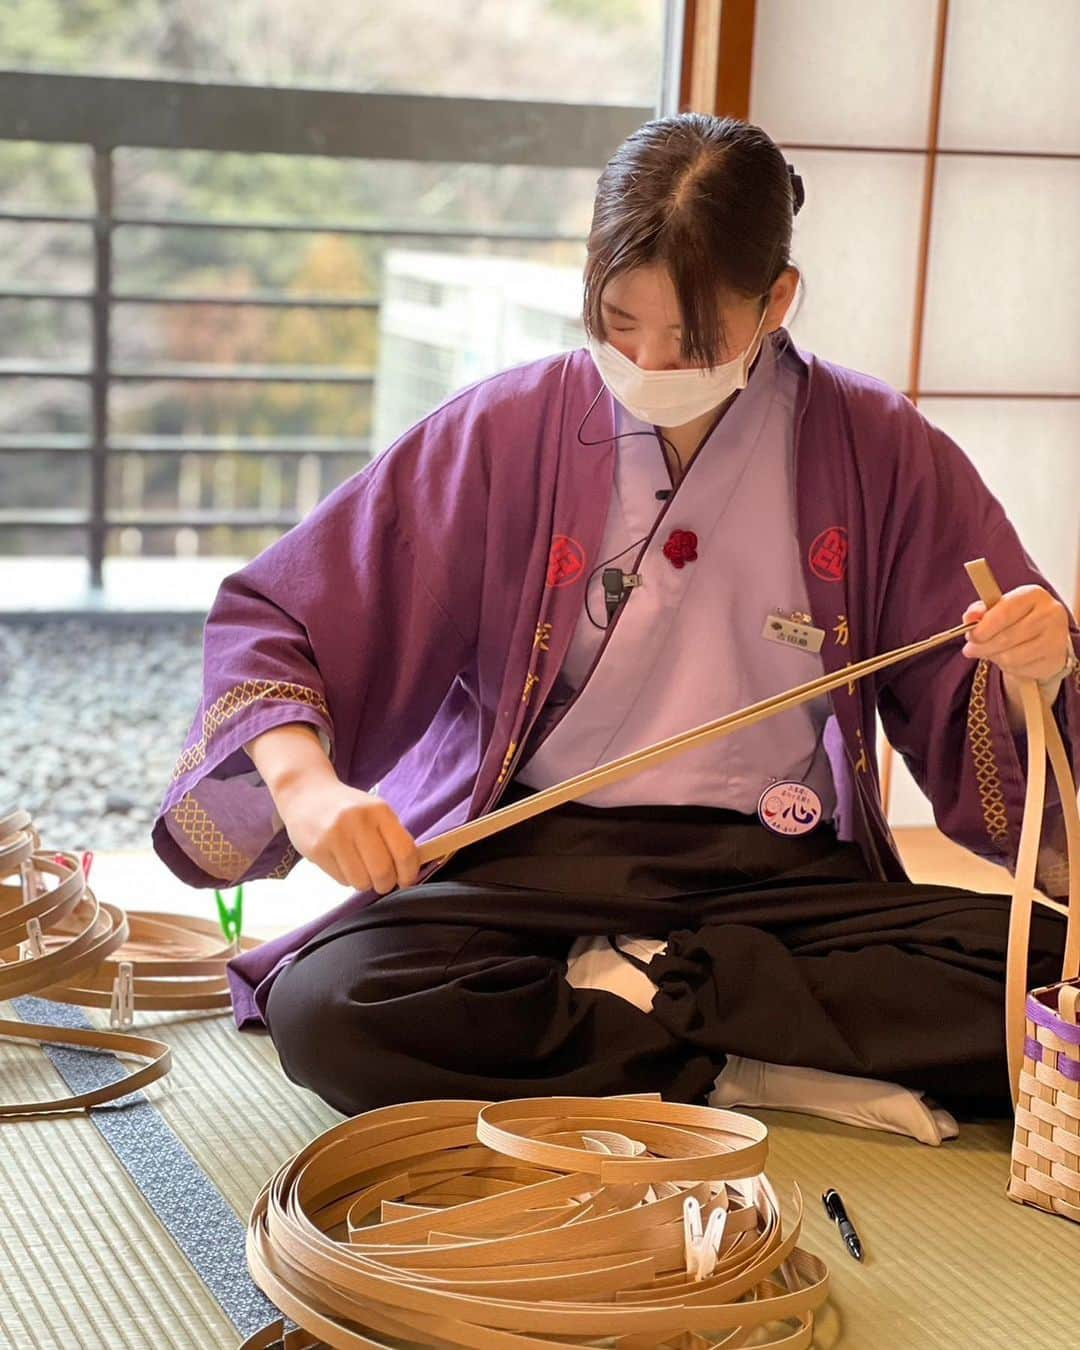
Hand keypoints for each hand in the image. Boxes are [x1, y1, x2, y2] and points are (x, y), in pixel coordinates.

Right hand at [279, 778, 419, 894]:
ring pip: (361, 881)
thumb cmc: (348, 809)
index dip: (409, 873)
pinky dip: (347, 879)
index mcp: (379, 811)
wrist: (306, 795)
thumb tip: (410, 871)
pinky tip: (342, 863)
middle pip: (382, 871)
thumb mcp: (376, 813)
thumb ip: (394, 837)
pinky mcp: (317, 850)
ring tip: (360, 869)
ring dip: (365, 883)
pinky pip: (342, 880)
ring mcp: (335, 836)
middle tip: (382, 881)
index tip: (406, 880)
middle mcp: (358, 821)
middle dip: (385, 884)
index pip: (404, 851)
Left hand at [962, 584, 1070, 682]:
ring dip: (993, 657)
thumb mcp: (999, 607)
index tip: (969, 636)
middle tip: (970, 650)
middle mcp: (1050, 614)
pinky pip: (1021, 668)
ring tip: (989, 653)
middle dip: (982, 646)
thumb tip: (969, 617)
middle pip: (1006, 637)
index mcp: (1033, 595)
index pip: (1004, 613)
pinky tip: (1007, 659)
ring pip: (1011, 656)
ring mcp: (1056, 638)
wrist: (1047, 636)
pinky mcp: (1055, 658)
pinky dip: (1008, 667)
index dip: (983, 628)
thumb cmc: (1018, 619)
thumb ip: (981, 611)